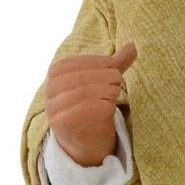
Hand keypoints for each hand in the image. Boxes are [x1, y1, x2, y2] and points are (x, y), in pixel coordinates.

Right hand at [44, 42, 137, 166]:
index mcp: (56, 71)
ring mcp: (56, 106)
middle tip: (115, 87)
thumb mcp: (101, 80)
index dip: (106, 65)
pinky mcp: (64, 122)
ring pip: (91, 92)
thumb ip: (115, 64)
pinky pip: (92, 109)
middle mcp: (51, 87)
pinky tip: (108, 110)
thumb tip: (133, 45)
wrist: (83, 138)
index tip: (113, 73)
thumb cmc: (92, 104)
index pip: (87, 61)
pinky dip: (106, 107)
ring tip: (112, 98)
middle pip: (90, 76)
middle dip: (110, 80)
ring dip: (109, 93)